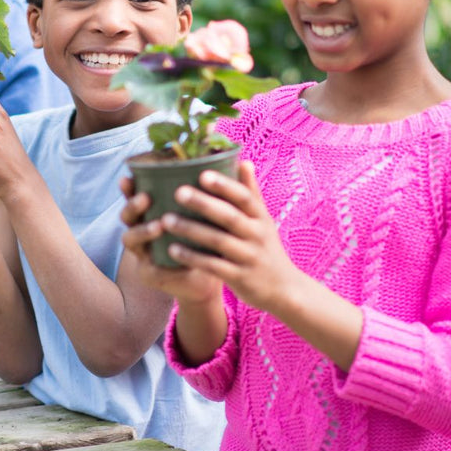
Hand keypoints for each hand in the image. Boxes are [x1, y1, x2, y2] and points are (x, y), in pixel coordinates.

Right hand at [119, 176, 223, 305]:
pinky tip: (167, 256)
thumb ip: (213, 193)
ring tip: (159, 225)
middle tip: (146, 197)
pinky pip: (149, 268)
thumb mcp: (209, 214)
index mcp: (153, 211)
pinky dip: (156, 262)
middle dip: (133, 205)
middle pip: (127, 216)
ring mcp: (144, 253)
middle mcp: (143, 230)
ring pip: (131, 240)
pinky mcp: (152, 275)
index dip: (130, 187)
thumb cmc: (208, 238)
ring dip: (143, 231)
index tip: (130, 176)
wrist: (211, 274)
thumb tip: (241, 161)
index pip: (135, 194)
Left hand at [144, 161, 295, 312]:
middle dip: (204, 203)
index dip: (225, 185)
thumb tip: (244, 161)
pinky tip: (172, 250)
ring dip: (191, 230)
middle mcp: (257, 235)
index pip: (244, 197)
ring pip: (219, 241)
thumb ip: (251, 194)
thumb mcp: (264, 221)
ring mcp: (249, 257)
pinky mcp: (240, 278)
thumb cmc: (265, 248)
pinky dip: (193, 258)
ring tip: (166, 220)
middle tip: (177, 192)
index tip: (202, 173)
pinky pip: (213, 266)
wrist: (284, 289)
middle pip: (230, 217)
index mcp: (261, 218)